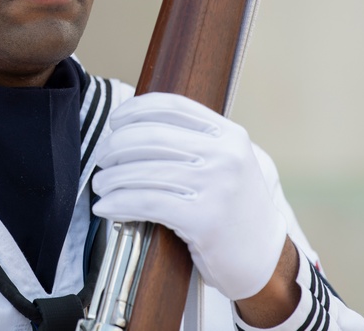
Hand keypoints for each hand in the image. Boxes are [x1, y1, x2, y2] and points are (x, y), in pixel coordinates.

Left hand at [91, 92, 287, 299]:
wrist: (263, 257)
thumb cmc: (234, 208)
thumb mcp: (226, 163)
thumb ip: (194, 140)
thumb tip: (134, 125)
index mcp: (229, 134)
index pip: (172, 106)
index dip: (135, 109)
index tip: (115, 121)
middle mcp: (225, 155)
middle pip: (152, 136)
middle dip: (116, 145)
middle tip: (102, 158)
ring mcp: (217, 186)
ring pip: (145, 171)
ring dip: (112, 178)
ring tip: (100, 185)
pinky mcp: (204, 219)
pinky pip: (147, 203)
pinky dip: (118, 203)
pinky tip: (106, 207)